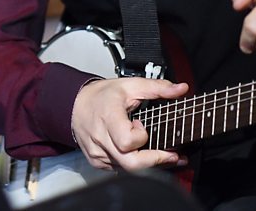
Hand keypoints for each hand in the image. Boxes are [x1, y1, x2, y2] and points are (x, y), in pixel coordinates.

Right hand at [69, 77, 188, 170]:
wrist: (74, 104)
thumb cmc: (101, 96)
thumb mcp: (130, 86)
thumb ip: (157, 88)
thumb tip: (180, 89)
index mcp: (108, 118)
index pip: (128, 141)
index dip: (141, 136)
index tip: (141, 125)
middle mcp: (101, 139)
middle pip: (131, 163)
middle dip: (156, 161)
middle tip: (172, 155)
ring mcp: (98, 154)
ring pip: (128, 169)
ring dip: (148, 164)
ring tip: (162, 154)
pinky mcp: (97, 162)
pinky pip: (120, 170)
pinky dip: (134, 164)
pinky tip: (140, 154)